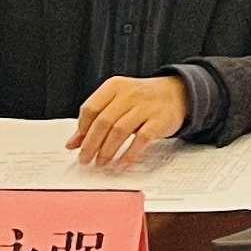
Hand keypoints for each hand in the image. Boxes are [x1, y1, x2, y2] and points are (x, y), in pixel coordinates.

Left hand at [69, 75, 189, 167]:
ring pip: (119, 131)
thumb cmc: (142, 100)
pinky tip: (121, 164)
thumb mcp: (117, 103)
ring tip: (101, 163)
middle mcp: (130, 93)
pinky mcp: (160, 120)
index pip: (90, 108)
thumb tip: (73, 143)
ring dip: (107, 151)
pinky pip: (141, 140)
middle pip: (103, 121)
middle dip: (91, 144)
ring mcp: (146, 106)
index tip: (78, 145)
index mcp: (115, 86)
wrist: (177, 93)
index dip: (82, 129)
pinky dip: (129, 154)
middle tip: (85, 159)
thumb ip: (95, 120)